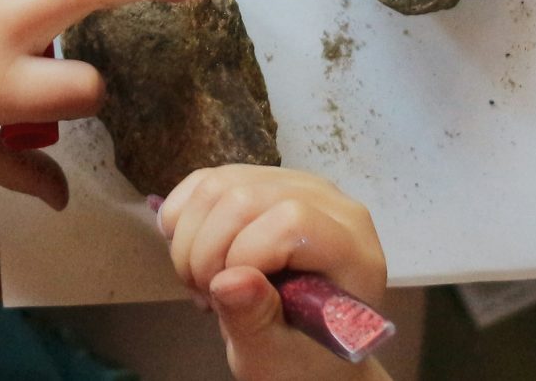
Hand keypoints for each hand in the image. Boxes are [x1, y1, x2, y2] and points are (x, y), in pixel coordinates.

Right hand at [158, 165, 389, 380]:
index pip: (291, 220)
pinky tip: (194, 255)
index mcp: (351, 248)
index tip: (226, 298)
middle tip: (206, 296)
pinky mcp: (263, 178)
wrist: (303, 346)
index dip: (244, 254)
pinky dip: (183, 218)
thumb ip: (256, 320)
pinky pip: (206, 180)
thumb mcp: (276, 357)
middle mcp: (331, 202)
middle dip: (206, 251)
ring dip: (190, 238)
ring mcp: (296, 183)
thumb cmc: (301, 357)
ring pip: (219, 184)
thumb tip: (229, 280)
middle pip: (245, 197)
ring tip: (203, 282)